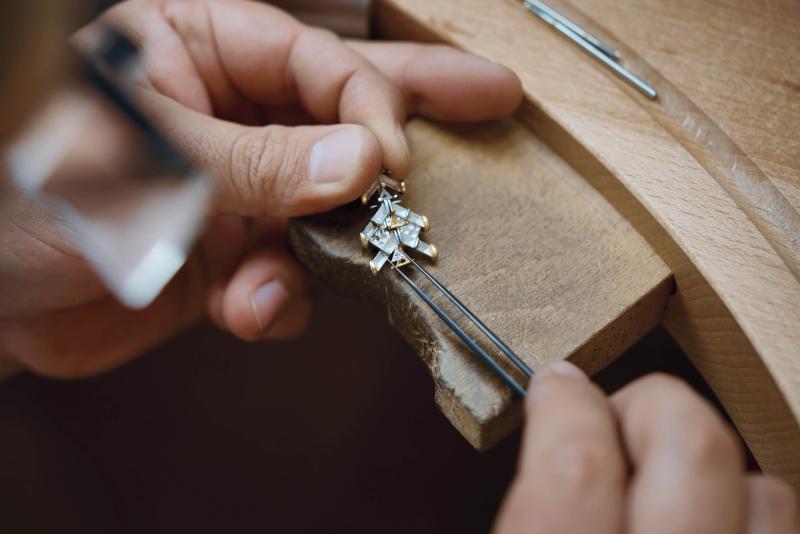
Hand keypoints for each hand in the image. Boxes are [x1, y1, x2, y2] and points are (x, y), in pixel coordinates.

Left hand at [0, 0, 521, 377]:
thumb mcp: (148, 164)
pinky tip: (248, 311)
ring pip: (329, 207)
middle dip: (418, 111)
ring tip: (291, 281)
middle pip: (344, 105)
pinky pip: (295, 273)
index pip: (314, 62)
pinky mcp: (237, 254)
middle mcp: (232, 114)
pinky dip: (280, 302)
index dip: (368, 108)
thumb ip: (260, 163)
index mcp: (199, 51)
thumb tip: (362, 164)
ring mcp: (242, 187)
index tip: (397, 163)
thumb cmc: (30, 198)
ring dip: (324, 253)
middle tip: (494, 99)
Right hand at [494, 364, 798, 533]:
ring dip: (712, 466)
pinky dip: (752, 513)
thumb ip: (521, 509)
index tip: (558, 387)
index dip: (567, 405)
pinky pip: (788, 533)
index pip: (580, 464)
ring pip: (765, 488)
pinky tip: (711, 527)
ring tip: (667, 483)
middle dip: (649, 405)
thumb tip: (531, 435)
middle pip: (691, 443)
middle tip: (615, 423)